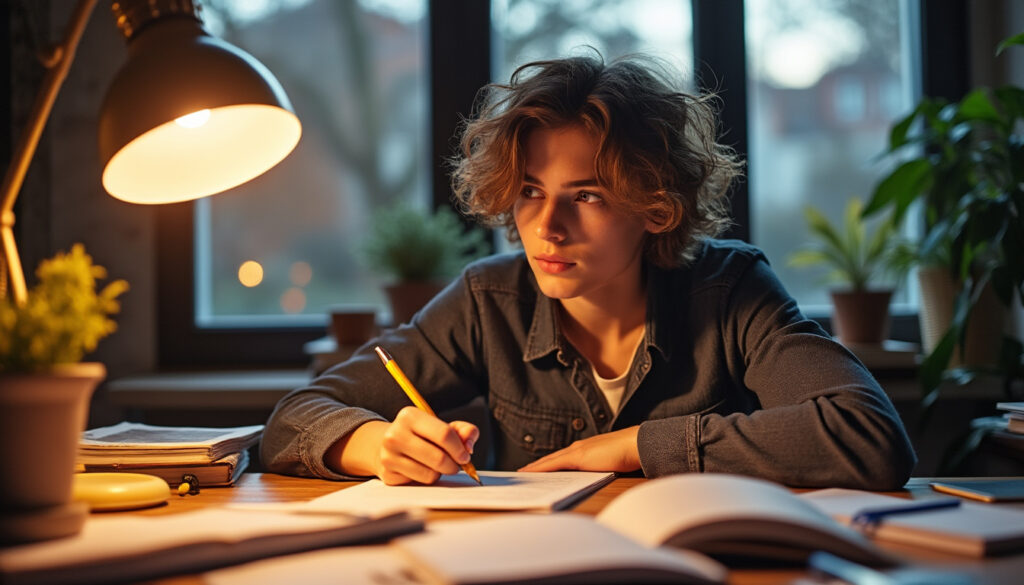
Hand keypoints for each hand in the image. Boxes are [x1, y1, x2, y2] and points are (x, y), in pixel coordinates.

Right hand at [331, 407, 478, 485]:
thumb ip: (463, 431)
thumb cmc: (422, 435)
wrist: (388, 445)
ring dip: (440, 473)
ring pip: (430, 474)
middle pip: (439, 458)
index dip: (460, 448)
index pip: (444, 434)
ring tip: (437, 465)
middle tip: (456, 464)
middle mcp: (395, 434)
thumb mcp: (442, 426)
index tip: (465, 455)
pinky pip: (419, 483)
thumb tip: (469, 447)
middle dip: (454, 465)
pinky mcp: (387, 475)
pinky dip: (426, 479)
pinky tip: (422, 469)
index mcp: (409, 416)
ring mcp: (388, 456)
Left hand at [518, 425, 641, 472]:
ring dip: (535, 467)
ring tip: (522, 474)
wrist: (636, 444)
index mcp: (586, 448)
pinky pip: (553, 464)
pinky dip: (540, 469)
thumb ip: (601, 466)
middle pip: (552, 458)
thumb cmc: (629, 453)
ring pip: (549, 461)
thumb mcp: (611, 461)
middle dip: (537, 466)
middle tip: (522, 472)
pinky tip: (530, 473)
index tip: (538, 469)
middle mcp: (578, 447)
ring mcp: (576, 451)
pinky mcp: (577, 457)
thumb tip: (598, 474)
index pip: (562, 458)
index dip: (549, 463)